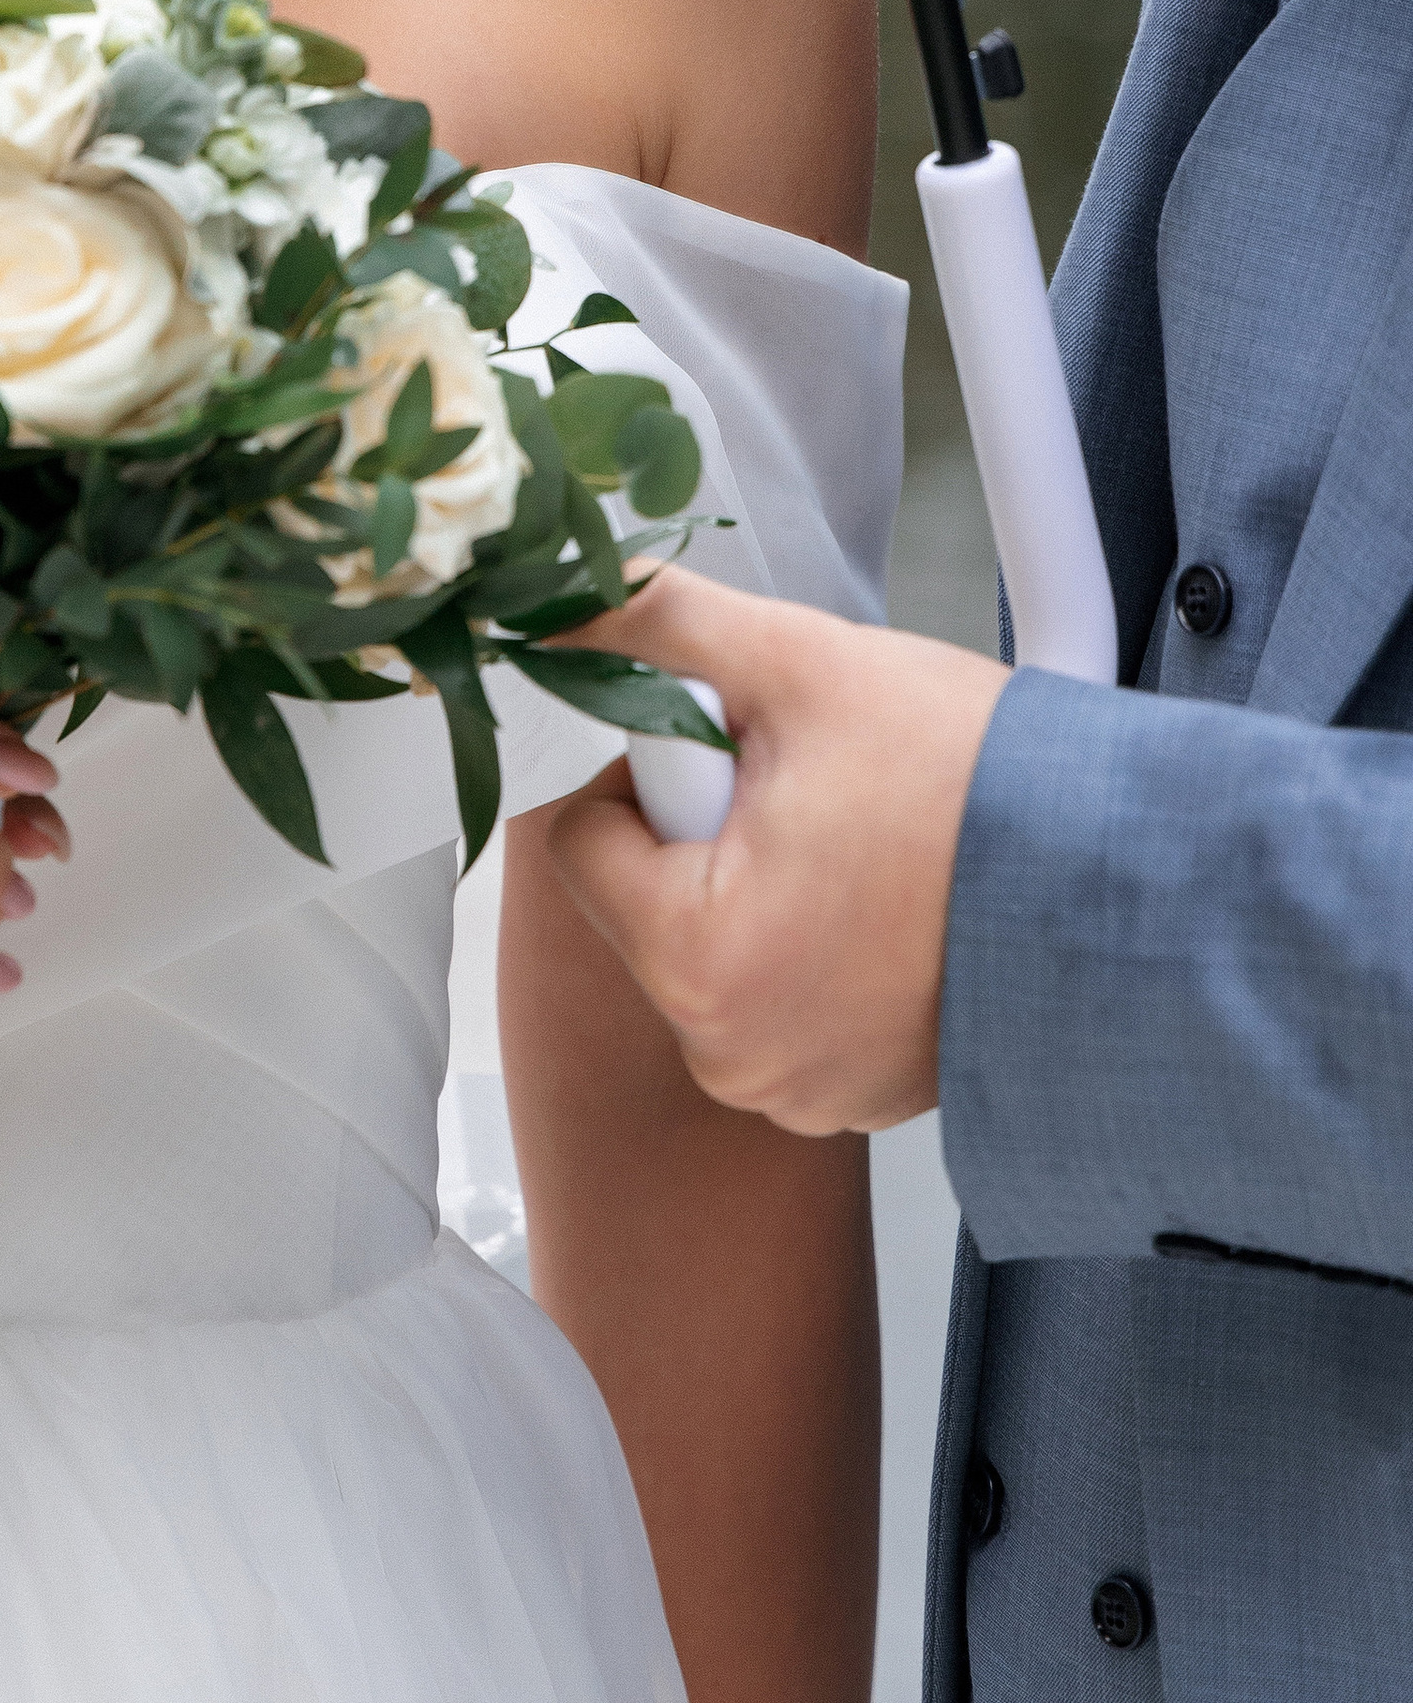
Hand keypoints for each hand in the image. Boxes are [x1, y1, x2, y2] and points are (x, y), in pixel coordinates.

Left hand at [542, 569, 1006, 1134]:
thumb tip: (564, 604)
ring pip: (721, 950)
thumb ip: (660, 628)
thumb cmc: (983, 787)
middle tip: (824, 799)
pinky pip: (789, 1003)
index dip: (655, 772)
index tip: (742, 753)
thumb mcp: (801, 670)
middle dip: (715, 835)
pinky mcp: (858, 1098)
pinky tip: (901, 909)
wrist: (1138, 879)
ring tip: (873, 853)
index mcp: (696, 960)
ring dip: (769, 892)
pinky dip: (824, 951)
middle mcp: (733, 1052)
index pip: (584, 842)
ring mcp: (800, 1090)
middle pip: (650, 901)